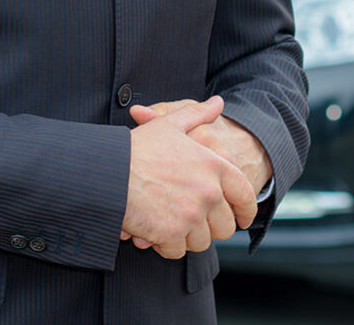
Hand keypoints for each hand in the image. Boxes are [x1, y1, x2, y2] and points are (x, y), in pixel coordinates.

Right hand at [120, 96, 256, 257]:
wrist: (107, 173)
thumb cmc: (136, 149)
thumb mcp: (169, 125)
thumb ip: (197, 114)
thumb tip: (218, 103)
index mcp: (214, 166)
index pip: (245, 195)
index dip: (247, 211)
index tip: (244, 219)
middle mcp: (208, 192)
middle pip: (224, 226)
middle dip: (211, 228)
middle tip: (195, 224)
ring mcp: (191, 215)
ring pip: (201, 241)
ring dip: (187, 237)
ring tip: (170, 224)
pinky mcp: (171, 234)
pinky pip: (177, 251)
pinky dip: (167, 246)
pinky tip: (155, 233)